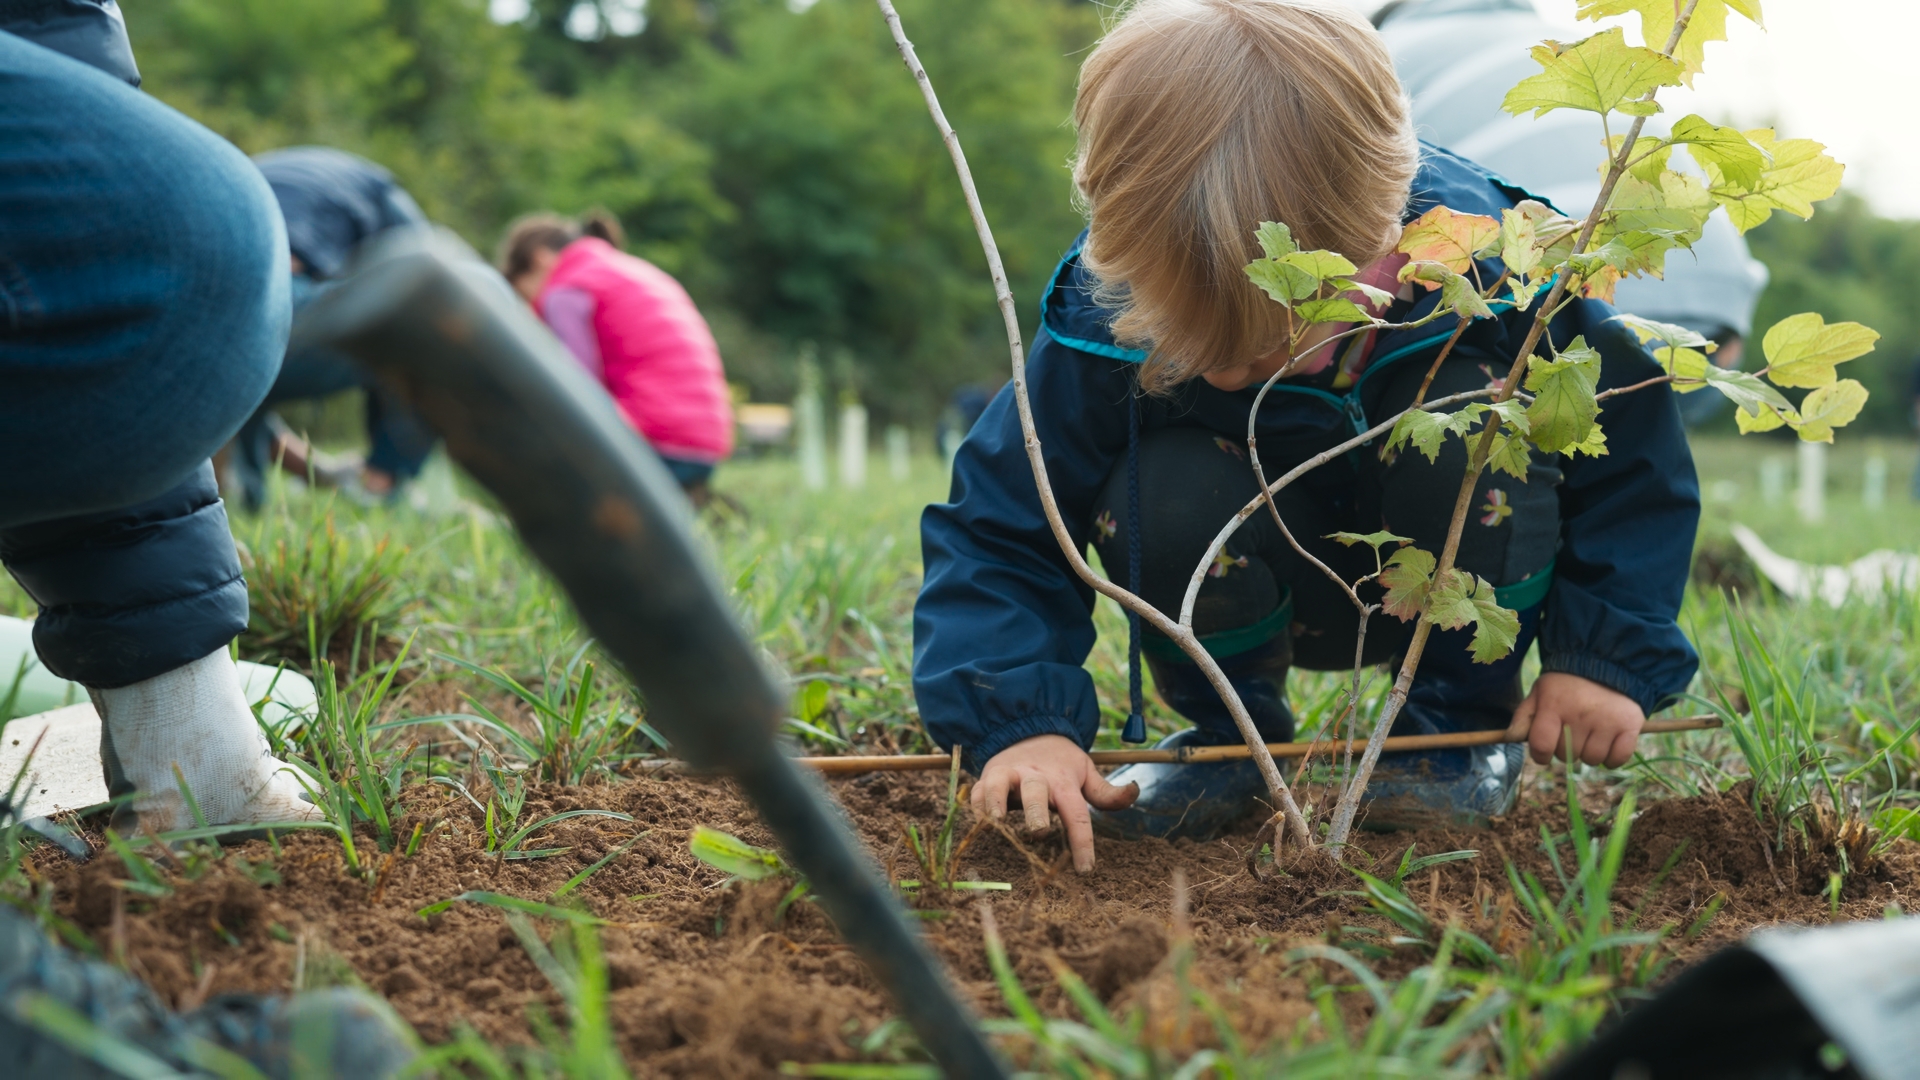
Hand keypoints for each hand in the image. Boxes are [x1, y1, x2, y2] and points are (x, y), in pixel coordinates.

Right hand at [970, 735, 1137, 871]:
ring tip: (997, 821)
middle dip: (1036, 811)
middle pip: (1036, 793)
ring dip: (997, 801)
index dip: (1082, 841)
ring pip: (1000, 786)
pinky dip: (976, 803)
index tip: (1085, 869)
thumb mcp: (1086, 772)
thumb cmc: (1061, 762)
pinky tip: (977, 821)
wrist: (1030, 729)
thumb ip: (1107, 792)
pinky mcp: (988, 775)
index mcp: (1063, 781)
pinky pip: (978, 789)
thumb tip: (1134, 792)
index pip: (1076, 813)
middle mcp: (1035, 777)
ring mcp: (1009, 774)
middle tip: (1038, 831)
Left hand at [1514, 672, 1644, 767]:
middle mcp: (1580, 714)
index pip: (1542, 746)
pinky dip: (1612, 757)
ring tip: (1590, 732)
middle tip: (1571, 731)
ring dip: (1589, 752)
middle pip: (1567, 756)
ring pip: (1592, 760)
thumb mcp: (1540, 692)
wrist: (1606, 663)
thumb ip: (1524, 716)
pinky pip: (1617, 759)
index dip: (1540, 755)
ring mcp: (1607, 721)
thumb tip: (1511, 737)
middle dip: (1565, 749)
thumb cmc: (1566, 684)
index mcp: (1554, 705)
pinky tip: (1608, 742)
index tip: (1544, 751)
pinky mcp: (1630, 725)